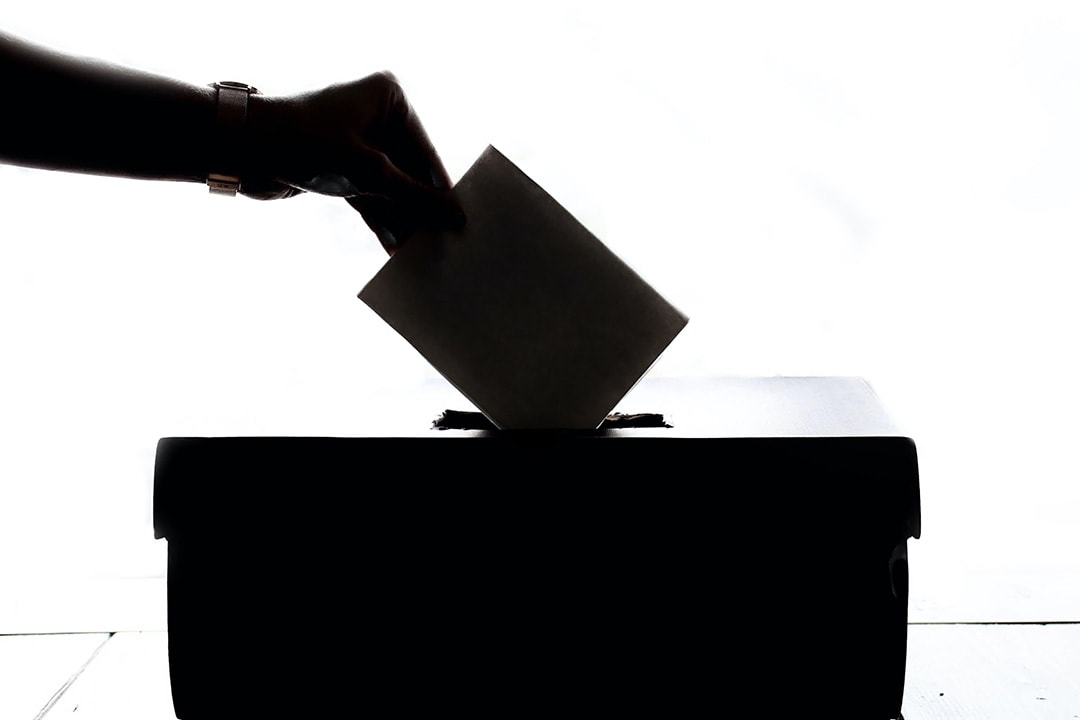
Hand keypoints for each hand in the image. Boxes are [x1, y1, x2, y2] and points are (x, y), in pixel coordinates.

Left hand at [243, 71, 464, 253]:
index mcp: (388, 97)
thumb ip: (415, 197)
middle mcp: (375, 115)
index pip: (426, 150)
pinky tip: (394, 247)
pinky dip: (380, 218)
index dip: (441, 189)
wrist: (241, 149)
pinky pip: (370, 196)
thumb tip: (455, 217)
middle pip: (410, 170)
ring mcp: (357, 142)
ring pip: (390, 187)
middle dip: (420, 208)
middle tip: (442, 242)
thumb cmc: (305, 143)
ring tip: (420, 251)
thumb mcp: (369, 174)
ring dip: (401, 218)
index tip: (460, 221)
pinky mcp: (340, 166)